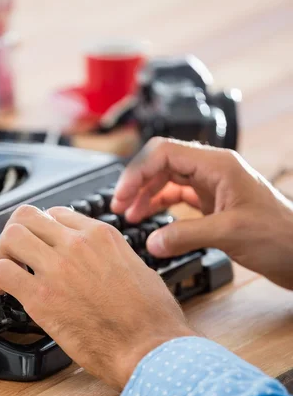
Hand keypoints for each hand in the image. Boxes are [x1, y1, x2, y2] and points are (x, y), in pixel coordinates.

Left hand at [0, 205, 195, 389]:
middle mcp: (76, 243)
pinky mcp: (41, 296)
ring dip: (3, 252)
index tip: (41, 245)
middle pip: (28, 216)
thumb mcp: (138, 268)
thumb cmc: (152, 317)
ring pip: (11, 236)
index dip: (44, 230)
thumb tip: (101, 261)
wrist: (149, 347)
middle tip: (18, 253)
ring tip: (8, 270)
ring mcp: (57, 267)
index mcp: (101, 235)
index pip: (57, 214)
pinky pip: (0, 272)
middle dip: (17, 233)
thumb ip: (113, 256)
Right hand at [111, 138, 292, 289]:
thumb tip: (152, 242)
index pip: (164, 153)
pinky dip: (162, 208)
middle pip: (162, 164)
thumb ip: (186, 236)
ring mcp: (214, 187)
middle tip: (119, 206)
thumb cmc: (281, 236)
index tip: (122, 195)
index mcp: (217, 165)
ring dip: (147, 195)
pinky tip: (152, 221)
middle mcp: (213, 171)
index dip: (138, 172)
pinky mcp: (214, 204)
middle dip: (138, 183)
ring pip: (169, 181)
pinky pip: (179, 198)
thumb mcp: (229, 233)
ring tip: (130, 215)